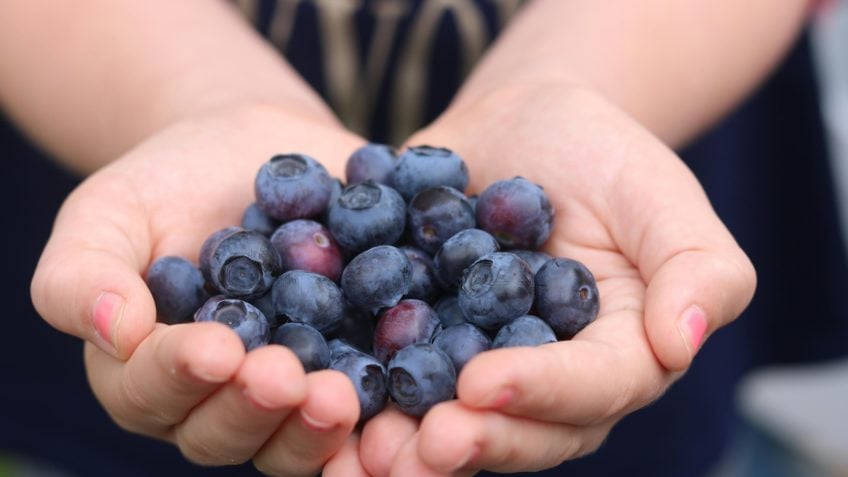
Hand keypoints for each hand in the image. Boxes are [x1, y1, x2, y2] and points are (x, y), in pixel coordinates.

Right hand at [31, 104, 366, 475]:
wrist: (248, 153)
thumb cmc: (164, 186)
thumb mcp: (106, 215)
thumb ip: (83, 275)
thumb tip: (116, 333)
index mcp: (150, 375)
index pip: (152, 393)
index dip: (180, 376)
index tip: (216, 347)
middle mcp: (220, 399)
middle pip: (228, 431)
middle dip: (256, 408)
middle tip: (285, 378)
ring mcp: (290, 389)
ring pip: (295, 434)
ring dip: (316, 425)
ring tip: (343, 394)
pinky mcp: (350, 364)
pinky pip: (366, 397)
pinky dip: (384, 399)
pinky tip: (406, 373)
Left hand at [357, 84, 756, 474]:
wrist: (521, 125)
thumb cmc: (603, 154)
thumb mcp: (661, 193)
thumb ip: (698, 268)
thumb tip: (684, 345)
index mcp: (616, 355)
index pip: (593, 391)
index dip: (541, 394)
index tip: (482, 386)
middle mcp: (549, 379)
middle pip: (521, 430)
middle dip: (472, 441)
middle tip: (420, 447)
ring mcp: (481, 365)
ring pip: (454, 420)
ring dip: (410, 444)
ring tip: (366, 454)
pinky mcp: (423, 341)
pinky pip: (394, 374)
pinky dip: (363, 392)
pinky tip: (323, 396)